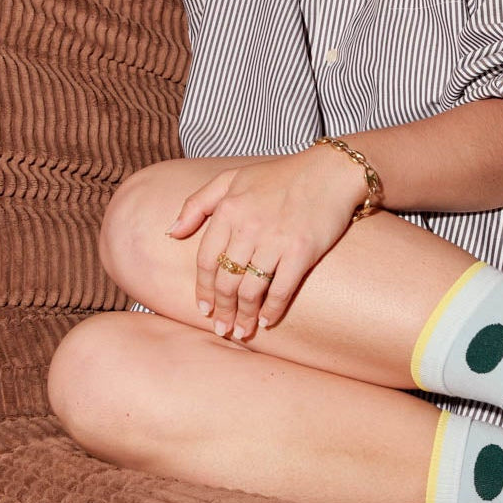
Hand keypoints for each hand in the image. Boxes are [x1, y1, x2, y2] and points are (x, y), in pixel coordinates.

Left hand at [164, 149, 366, 342]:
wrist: (330, 171)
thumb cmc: (281, 174)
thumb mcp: (232, 178)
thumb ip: (197, 203)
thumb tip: (171, 232)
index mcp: (229, 210)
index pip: (206, 260)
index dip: (203, 289)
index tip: (204, 309)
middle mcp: (248, 227)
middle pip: (225, 280)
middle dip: (222, 310)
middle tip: (222, 328)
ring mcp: (275, 240)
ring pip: (250, 290)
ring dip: (243, 316)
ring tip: (241, 331)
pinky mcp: (301, 251)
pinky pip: (281, 289)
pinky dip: (272, 310)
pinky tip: (266, 321)